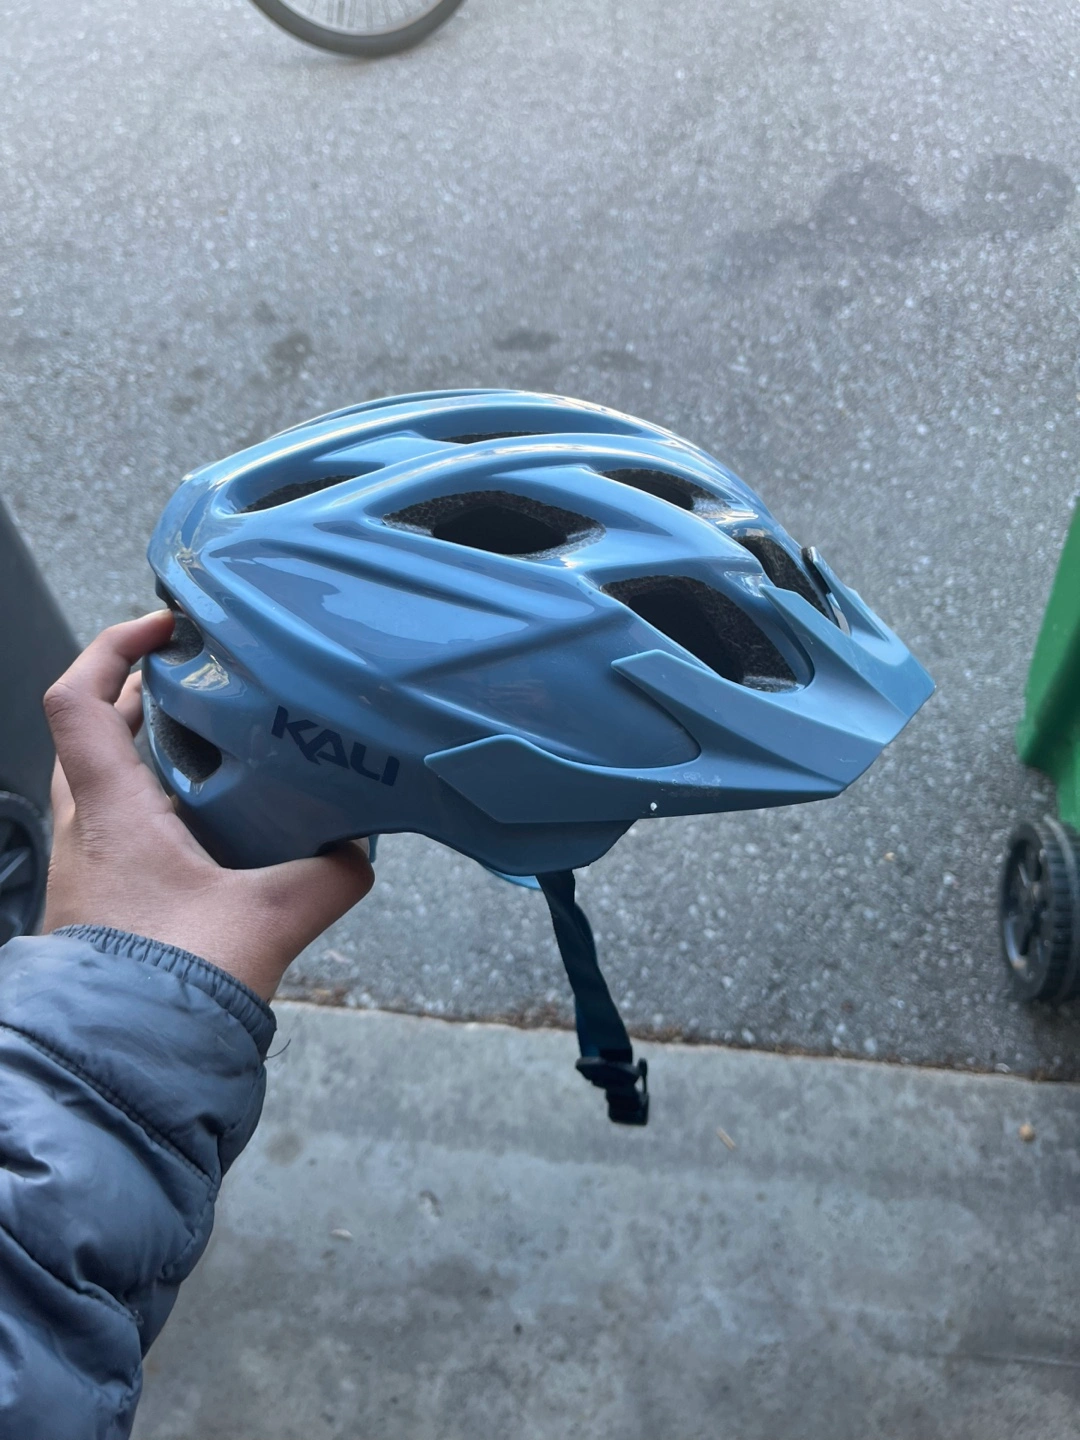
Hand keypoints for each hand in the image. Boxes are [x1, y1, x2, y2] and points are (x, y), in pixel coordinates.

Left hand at [42, 611, 373, 999]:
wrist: (125, 1058)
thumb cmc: (178, 977)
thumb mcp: (271, 916)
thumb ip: (328, 877)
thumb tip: (359, 853)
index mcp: (111, 810)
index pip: (76, 699)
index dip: (110, 646)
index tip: (163, 628)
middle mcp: (85, 829)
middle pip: (87, 731)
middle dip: (136, 694)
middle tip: (197, 683)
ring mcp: (85, 866)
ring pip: (97, 780)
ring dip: (142, 751)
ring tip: (210, 749)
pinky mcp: (97, 901)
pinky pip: (113, 827)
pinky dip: (151, 805)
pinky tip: (207, 828)